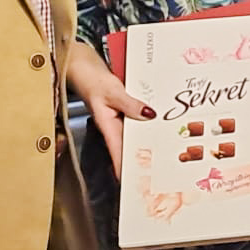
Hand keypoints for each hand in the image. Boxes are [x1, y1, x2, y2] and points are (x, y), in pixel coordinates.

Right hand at [64, 40, 155, 176]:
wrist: (83, 65)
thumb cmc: (91, 79)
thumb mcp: (112, 91)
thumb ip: (130, 104)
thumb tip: (150, 115)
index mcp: (108, 126)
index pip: (118, 153)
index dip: (124, 169)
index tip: (133, 184)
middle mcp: (115, 125)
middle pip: (130, 147)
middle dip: (142, 160)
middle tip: (160, 173)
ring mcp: (120, 118)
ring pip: (136, 134)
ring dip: (148, 142)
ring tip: (166, 155)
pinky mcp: (125, 109)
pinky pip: (139, 119)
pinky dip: (149, 123)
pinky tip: (162, 125)